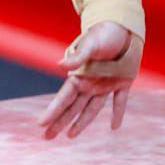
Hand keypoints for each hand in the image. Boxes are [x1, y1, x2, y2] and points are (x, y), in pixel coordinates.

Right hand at [37, 22, 141, 139]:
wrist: (122, 27)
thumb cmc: (103, 33)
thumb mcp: (89, 44)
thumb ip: (77, 57)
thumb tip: (60, 66)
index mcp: (80, 75)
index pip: (64, 98)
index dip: (53, 112)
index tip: (41, 124)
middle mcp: (90, 83)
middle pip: (73, 107)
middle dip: (60, 122)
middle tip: (47, 137)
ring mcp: (105, 84)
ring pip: (91, 109)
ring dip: (81, 122)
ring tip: (70, 136)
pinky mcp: (122, 82)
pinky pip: (119, 101)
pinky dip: (117, 113)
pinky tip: (114, 127)